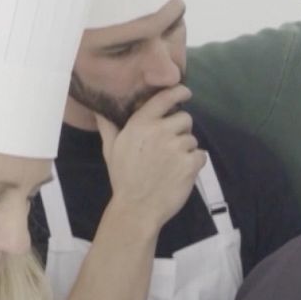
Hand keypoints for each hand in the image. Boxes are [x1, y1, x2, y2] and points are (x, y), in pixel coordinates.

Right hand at [96, 85, 205, 231]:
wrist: (137, 207)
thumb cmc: (123, 177)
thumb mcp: (111, 149)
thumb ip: (109, 127)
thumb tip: (99, 109)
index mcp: (140, 124)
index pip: (164, 99)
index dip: (178, 92)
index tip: (185, 92)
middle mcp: (160, 131)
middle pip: (185, 118)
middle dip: (181, 130)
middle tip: (170, 146)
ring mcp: (177, 147)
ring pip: (192, 139)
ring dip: (186, 149)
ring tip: (171, 164)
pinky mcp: (190, 163)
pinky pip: (201, 155)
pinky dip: (195, 163)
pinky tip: (181, 172)